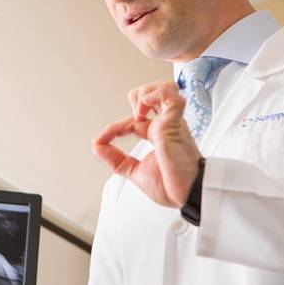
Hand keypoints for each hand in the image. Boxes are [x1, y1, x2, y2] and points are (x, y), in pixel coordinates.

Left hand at [92, 81, 202, 207]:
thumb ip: (115, 159)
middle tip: (127, 123)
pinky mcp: (176, 122)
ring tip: (139, 111)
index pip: (134, 120)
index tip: (102, 139)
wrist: (186, 195)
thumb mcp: (134, 171)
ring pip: (163, 89)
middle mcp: (165, 126)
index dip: (115, 127)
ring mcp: (172, 123)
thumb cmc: (172, 186)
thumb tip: (96, 146)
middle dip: (135, 99)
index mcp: (158, 135)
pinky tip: (144, 107)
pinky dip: (154, 94)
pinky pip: (170, 96)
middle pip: (153, 96)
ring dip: (146, 93)